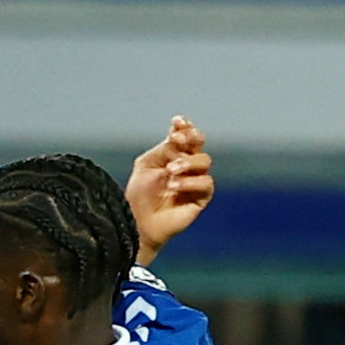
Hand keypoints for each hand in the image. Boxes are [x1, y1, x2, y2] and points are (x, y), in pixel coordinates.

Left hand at [125, 117, 213, 265]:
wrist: (138, 222)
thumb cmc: (139, 194)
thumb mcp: (147, 165)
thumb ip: (164, 149)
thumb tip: (178, 137)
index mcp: (173, 154)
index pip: (185, 135)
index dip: (184, 126)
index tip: (177, 121)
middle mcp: (187, 165)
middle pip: (200, 142)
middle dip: (191, 137)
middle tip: (177, 141)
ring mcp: (195, 180)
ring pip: (204, 161)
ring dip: (187, 163)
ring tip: (169, 172)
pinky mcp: (201, 197)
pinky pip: (205, 183)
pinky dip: (190, 182)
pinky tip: (173, 186)